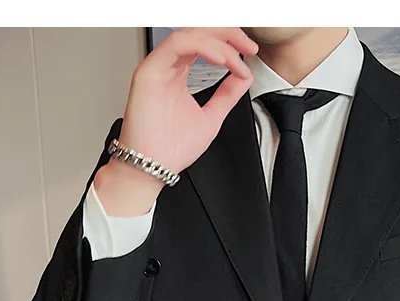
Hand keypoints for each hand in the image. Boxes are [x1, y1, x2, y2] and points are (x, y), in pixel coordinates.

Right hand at [94, 27, 259, 215]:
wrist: (153, 168)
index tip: (250, 53)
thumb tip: (244, 76)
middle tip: (249, 45)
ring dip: (218, 41)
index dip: (230, 43)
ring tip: (237, 56)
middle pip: (199, 33)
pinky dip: (202, 47)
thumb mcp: (212, 116)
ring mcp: (158, 66)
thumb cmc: (171, 149)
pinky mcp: (149, 71)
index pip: (206, 44)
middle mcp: (167, 66)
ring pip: (190, 34)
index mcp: (179, 73)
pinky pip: (177, 45)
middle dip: (228, 34)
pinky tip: (221, 59)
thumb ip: (227, 94)